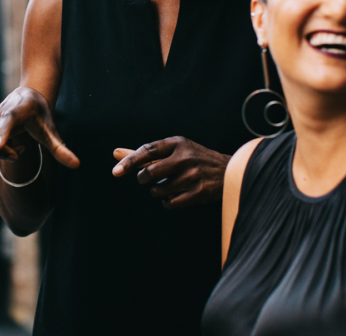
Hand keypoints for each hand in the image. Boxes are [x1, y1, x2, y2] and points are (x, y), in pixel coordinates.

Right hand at [0, 86, 79, 168]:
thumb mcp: (52, 130)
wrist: (27, 96)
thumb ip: (61, 148)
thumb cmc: (40, 115)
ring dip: (1, 152)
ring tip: (18, 149)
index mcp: (19, 109)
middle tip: (20, 153)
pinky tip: (11, 147)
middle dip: (3, 150)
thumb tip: (77, 165)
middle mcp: (1, 111)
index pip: (8, 120)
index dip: (2, 133)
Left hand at [111, 137, 229, 208]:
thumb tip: (115, 153)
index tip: (116, 172)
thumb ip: (144, 153)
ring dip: (157, 191)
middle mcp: (185, 157)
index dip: (129, 161)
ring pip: (158, 190)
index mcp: (177, 143)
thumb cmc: (193, 158)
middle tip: (147, 179)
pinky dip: (166, 202)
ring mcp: (193, 175)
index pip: (147, 150)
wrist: (229, 170)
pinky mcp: (199, 192)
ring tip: (166, 186)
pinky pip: (170, 203)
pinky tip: (173, 196)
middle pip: (150, 173)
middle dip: (143, 179)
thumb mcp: (173, 150)